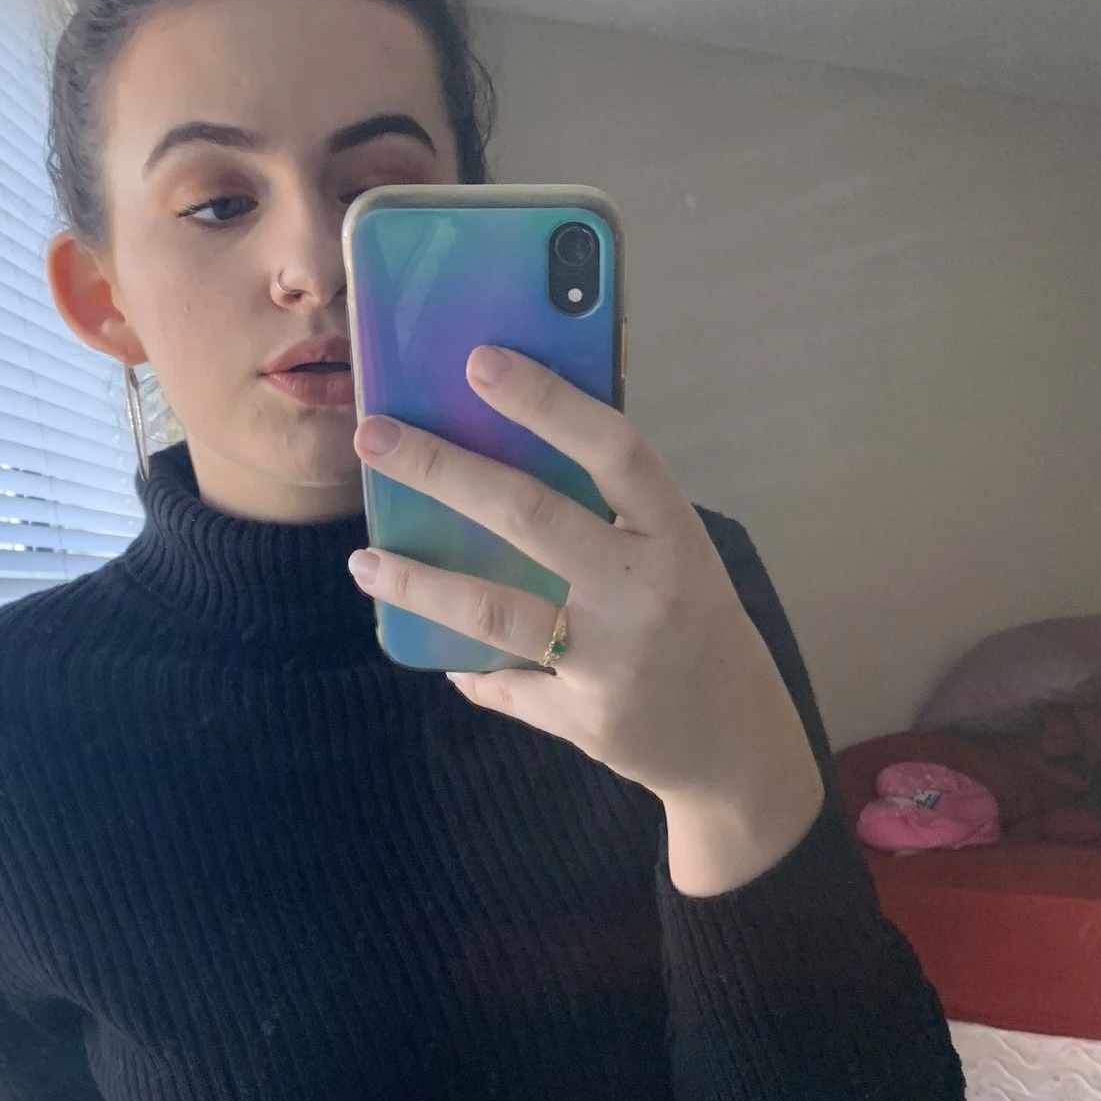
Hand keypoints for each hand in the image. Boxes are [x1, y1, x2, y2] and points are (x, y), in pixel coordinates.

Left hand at [348, 344, 824, 892]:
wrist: (736, 740)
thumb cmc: (694, 623)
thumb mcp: (675, 553)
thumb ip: (611, 510)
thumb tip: (506, 446)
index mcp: (674, 532)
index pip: (613, 448)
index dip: (547, 401)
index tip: (479, 360)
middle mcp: (646, 589)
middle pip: (530, 516)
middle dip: (443, 470)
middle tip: (376, 436)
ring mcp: (614, 657)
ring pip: (496, 611)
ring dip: (420, 583)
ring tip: (364, 560)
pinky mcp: (586, 716)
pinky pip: (505, 684)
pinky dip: (463, 667)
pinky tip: (422, 644)